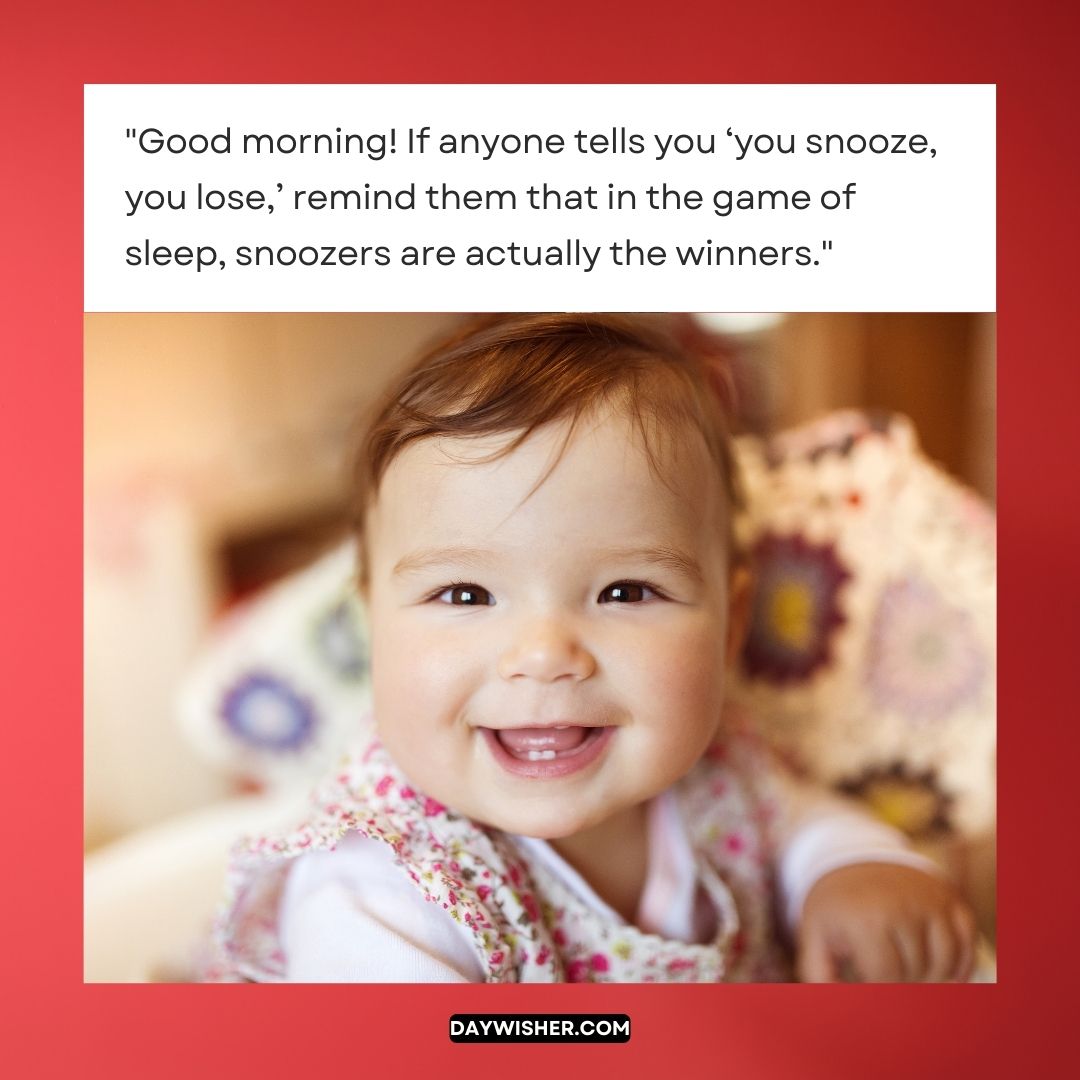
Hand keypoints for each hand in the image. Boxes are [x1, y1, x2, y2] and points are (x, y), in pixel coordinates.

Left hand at [796, 863, 976, 982]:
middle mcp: (902, 906)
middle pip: (917, 970)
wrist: (854, 861)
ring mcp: (929, 900)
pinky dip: (960, 962)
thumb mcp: (816, 935)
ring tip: (912, 973)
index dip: (879, 986)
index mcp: (866, 918)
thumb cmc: (836, 908)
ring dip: (932, 976)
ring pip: (945, 960)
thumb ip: (820, 975)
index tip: (868, 979)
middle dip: (904, 981)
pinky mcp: (948, 897)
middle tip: (889, 975)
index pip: (886, 976)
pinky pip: (967, 941)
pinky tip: (942, 970)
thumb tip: (836, 1008)